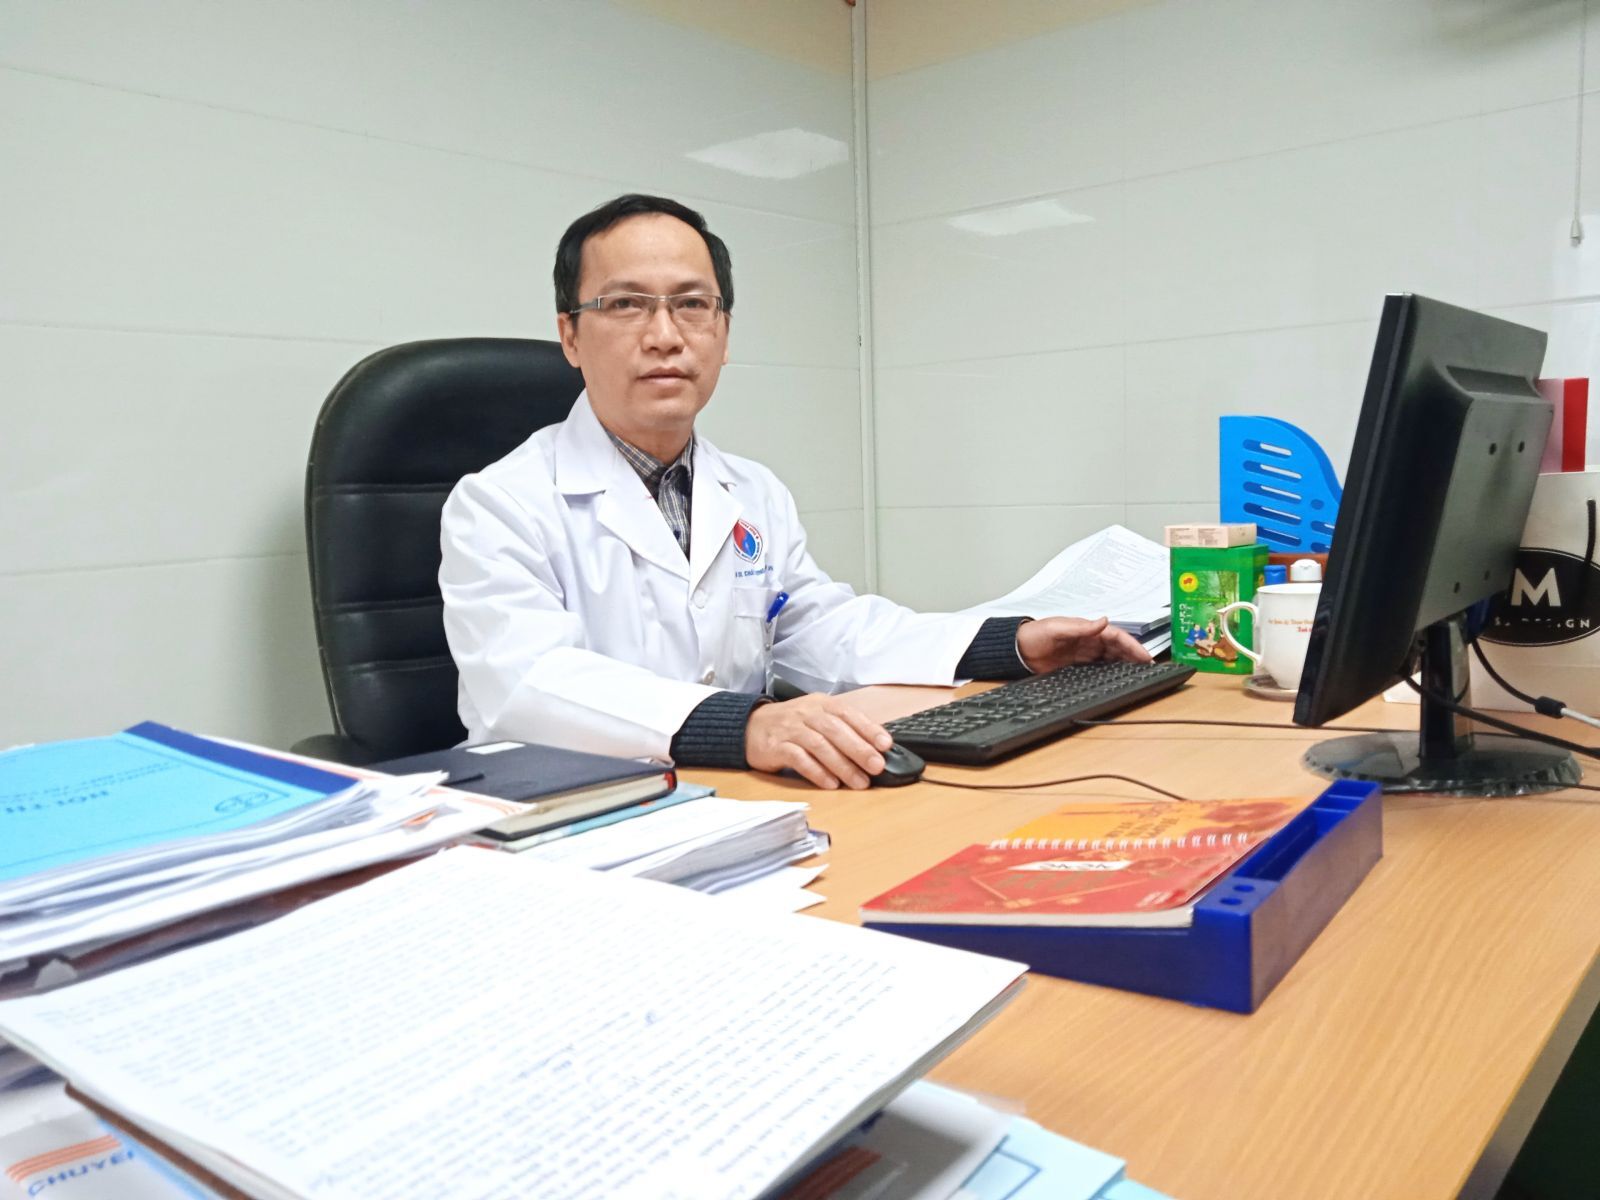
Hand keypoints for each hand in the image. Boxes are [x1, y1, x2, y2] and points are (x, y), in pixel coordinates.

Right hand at [745, 694, 892, 789]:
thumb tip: (874, 749)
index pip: (848, 714)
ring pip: (820, 746)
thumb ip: (842, 729)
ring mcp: (790, 729)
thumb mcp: (817, 717)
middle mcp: (806, 713)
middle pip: (836, 730)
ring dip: (842, 765)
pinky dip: (817, 772)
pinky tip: (830, 783)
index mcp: (821, 704)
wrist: (750, 726)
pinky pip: (799, 759)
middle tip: (876, 766)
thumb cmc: (791, 725)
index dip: (869, 729)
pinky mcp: (776, 746)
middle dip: (859, 749)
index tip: (886, 745)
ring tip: (859, 782)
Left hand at [1016, 616, 1151, 673]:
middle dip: (1134, 656)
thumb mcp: (1058, 628)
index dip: (1133, 645)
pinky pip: (1100, 668)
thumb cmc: (1035, 634)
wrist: (1018, 650)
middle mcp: (1089, 641)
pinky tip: (1120, 678)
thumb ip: (1081, 627)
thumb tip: (1104, 620)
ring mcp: (1084, 654)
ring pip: (1112, 659)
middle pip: (1118, 648)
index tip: (1145, 655)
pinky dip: (1112, 672)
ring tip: (1141, 673)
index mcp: (1087, 629)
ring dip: (1126, 664)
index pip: (1116, 636)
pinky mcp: (1077, 666)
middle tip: (1150, 667)